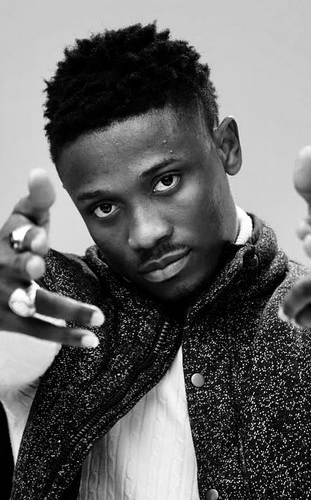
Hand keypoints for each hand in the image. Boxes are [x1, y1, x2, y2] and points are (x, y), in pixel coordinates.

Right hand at [0, 169, 103, 347]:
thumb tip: (39, 171)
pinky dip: (66, 336)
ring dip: (66, 309)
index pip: (14, 235)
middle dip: (26, 266)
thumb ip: (35, 200)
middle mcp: (3, 268)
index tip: (41, 237)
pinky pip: (39, 330)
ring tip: (99, 317)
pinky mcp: (12, 320)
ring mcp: (7, 297)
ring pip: (35, 304)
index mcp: (7, 241)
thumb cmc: (11, 244)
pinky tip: (93, 340)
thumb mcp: (20, 220)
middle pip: (15, 268)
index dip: (26, 237)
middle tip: (40, 265)